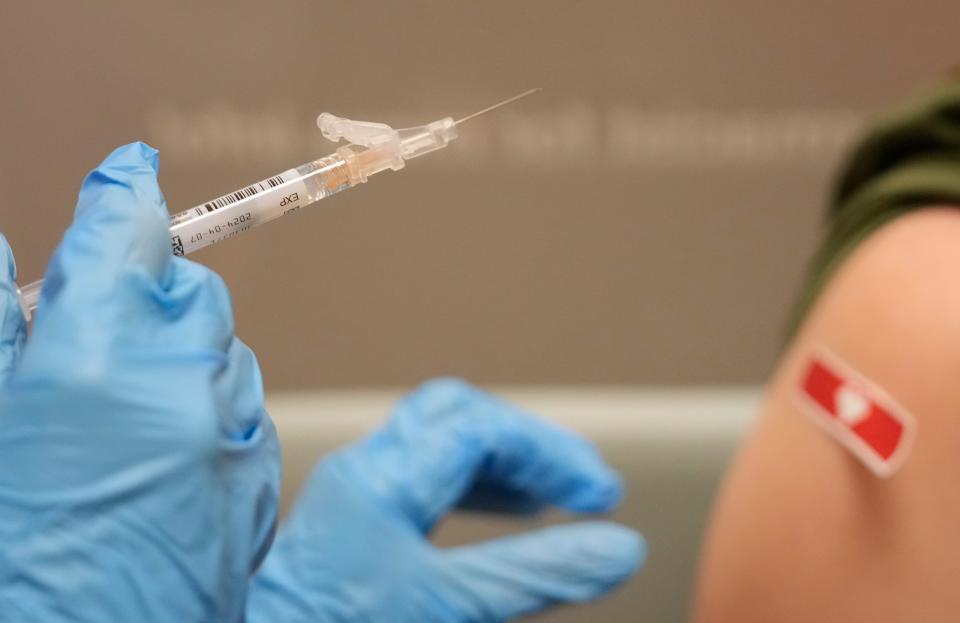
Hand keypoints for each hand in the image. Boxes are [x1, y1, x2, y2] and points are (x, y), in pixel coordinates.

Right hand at [0, 143, 278, 621]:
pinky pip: (242, 408)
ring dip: (180, 353)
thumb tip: (3, 259)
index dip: (122, 197)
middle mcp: (185, 392)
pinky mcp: (257, 484)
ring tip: (121, 407)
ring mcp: (231, 441)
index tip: (127, 174)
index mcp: (98, 366)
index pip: (127, 236)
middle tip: (97, 323)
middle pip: (191, 289)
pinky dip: (208, 405)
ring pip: (224, 348)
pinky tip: (160, 449)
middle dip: (148, 289)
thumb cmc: (14, 565)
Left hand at [248, 378, 643, 621]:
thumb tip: (621, 549)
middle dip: (529, 443)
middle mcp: (365, 468)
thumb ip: (536, 573)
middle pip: (459, 415)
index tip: (600, 496)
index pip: (478, 429)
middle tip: (585, 483)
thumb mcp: (450, 606)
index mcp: (383, 481)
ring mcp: (358, 485)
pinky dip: (477, 480)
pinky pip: (426, 469)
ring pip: (441, 436)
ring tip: (557, 494)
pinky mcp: (358, 510)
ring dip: (505, 459)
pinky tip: (510, 508)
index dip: (549, 454)